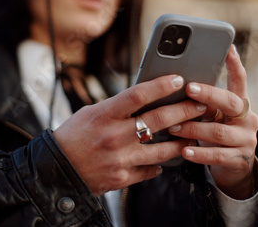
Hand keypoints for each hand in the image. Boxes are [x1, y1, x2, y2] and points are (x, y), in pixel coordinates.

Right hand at [53, 74, 205, 195]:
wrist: (56, 170)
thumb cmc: (72, 136)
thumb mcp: (90, 113)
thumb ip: (117, 108)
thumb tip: (143, 100)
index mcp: (104, 115)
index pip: (138, 95)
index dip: (161, 85)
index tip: (178, 79)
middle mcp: (114, 136)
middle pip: (158, 120)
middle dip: (184, 110)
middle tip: (200, 105)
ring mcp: (120, 159)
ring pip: (162, 150)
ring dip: (181, 141)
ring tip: (192, 134)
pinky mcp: (122, 178)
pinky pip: (150, 171)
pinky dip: (159, 164)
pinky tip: (165, 159)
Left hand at [168, 45, 257, 198]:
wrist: (232, 168)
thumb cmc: (213, 133)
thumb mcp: (212, 116)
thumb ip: (201, 103)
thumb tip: (172, 86)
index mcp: (239, 103)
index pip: (240, 79)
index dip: (235, 63)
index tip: (228, 47)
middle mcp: (247, 118)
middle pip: (231, 102)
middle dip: (209, 94)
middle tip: (189, 88)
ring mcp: (246, 139)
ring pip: (219, 131)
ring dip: (194, 128)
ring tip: (173, 127)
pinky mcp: (240, 160)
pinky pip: (218, 155)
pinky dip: (199, 153)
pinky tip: (184, 151)